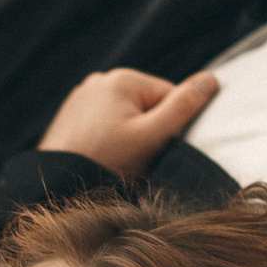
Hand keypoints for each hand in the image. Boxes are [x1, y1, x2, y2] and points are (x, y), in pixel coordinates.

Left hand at [37, 68, 220, 178]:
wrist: (54, 187)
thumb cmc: (104, 164)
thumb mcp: (151, 138)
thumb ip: (183, 108)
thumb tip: (211, 80)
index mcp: (122, 78)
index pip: (169, 97)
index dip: (168, 127)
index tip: (151, 149)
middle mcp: (99, 80)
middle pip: (145, 106)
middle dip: (145, 132)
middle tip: (130, 159)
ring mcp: (81, 98)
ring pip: (124, 118)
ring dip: (126, 138)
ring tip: (112, 160)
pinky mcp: (70, 117)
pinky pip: (102, 126)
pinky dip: (106, 141)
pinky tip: (97, 158)